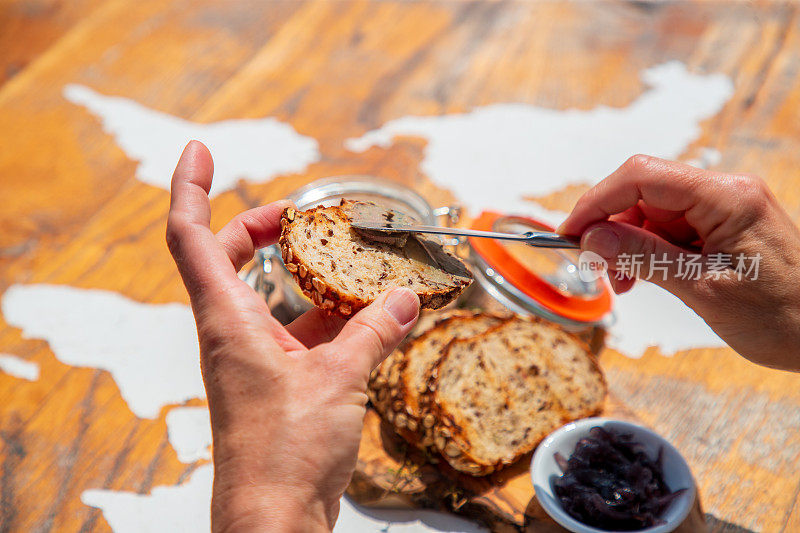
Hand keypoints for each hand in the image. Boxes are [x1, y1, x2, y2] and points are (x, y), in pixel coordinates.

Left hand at [166, 141, 419, 531]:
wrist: (275, 520)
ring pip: (273, 299)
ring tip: (353, 264)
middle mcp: (232, 333)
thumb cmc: (283, 454)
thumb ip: (372, 333)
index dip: (191, 186)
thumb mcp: (338, 380)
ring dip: (308, 278)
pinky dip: (331, 320)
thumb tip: (404, 300)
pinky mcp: (278, 383)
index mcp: (227, 320)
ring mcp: (253, 359)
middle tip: (297, 212)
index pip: (191, 235)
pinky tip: (371, 319)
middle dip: (258, 226)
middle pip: (228, 258)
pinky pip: (301, 335)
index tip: (200, 150)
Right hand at [559, 155, 799, 369]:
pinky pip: (667, 231)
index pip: (642, 177)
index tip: (569, 233)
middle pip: (642, 193)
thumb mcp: (704, 290)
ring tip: (621, 283)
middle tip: (594, 268)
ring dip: (625, 245)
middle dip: (609, 227)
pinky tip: (638, 279)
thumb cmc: (785, 317)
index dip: (597, 201)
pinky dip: (645, 253)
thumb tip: (591, 237)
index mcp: (727, 198)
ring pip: (649, 213)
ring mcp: (722, 211)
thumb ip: (644, 257)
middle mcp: (724, 194)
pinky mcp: (720, 230)